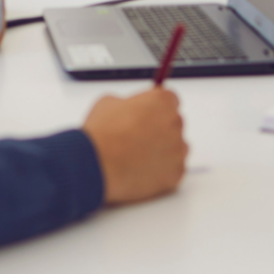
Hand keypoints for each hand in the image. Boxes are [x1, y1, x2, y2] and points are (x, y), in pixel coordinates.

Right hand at [82, 88, 187, 203]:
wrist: (96, 164)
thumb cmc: (101, 133)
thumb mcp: (109, 103)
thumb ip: (128, 103)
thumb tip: (130, 109)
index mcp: (161, 101)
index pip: (171, 100)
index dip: (158, 109)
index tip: (150, 116)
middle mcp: (174, 122)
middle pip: (174, 124)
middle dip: (161, 130)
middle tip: (140, 139)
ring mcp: (177, 148)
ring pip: (178, 147)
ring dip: (165, 150)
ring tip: (141, 158)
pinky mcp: (175, 173)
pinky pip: (175, 170)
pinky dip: (163, 172)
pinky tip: (144, 171)